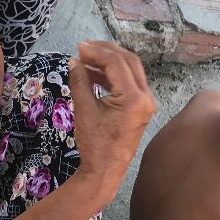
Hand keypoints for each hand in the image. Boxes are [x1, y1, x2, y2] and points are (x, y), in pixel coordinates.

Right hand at [68, 40, 155, 201]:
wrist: (105, 171)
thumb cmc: (95, 144)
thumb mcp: (84, 110)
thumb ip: (80, 81)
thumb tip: (73, 60)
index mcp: (134, 98)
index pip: (117, 63)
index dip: (96, 52)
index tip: (78, 48)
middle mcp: (145, 97)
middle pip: (128, 61)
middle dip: (106, 51)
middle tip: (84, 47)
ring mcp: (145, 103)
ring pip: (130, 70)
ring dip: (108, 62)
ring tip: (85, 59)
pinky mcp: (140, 107)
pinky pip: (128, 83)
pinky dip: (111, 75)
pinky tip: (93, 74)